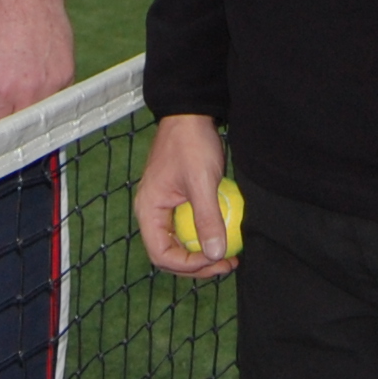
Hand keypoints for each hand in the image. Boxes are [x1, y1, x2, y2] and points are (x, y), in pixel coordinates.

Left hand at [0, 0, 71, 124]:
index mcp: (3, 89)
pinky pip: (55, 99)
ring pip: (38, 117)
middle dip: (6, 128)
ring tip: (17, 92)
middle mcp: (30, 92)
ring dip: (26, 113)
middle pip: (18, 130)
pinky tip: (35, 77)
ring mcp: (53, 85)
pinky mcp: (68, 76)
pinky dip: (44, 96)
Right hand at [135, 114, 237, 278]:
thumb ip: (207, 219)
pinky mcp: (177, 200)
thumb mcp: (201, 182)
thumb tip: (215, 255)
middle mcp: (152, 212)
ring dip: (202, 253)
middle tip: (226, 265)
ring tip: (228, 256)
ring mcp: (165, 207)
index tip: (215, 260)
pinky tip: (225, 236)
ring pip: (180, 243)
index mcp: (149, 210)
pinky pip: (188, 228)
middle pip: (169, 254)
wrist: (191, 113)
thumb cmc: (192, 144)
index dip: (188, 265)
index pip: (162, 254)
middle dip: (197, 265)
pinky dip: (205, 236)